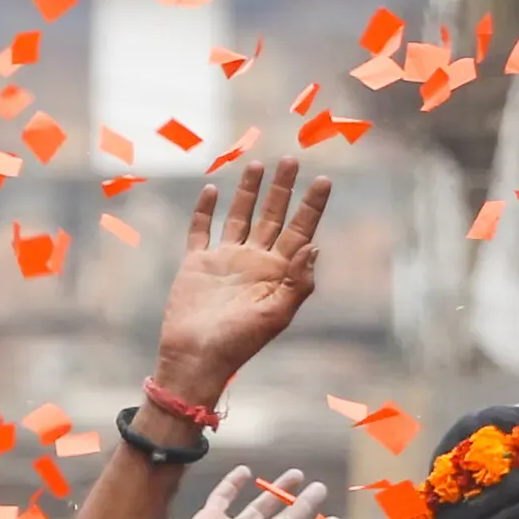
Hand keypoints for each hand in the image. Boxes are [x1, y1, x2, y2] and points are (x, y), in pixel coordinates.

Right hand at [152, 159, 331, 407]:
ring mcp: (225, 260)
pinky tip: (212, 190)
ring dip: (250, 191)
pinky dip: (205, 211)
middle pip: (273, 216)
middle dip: (283, 189)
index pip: (300, 231)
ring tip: (258, 164)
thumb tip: (314, 245)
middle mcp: (254, 261)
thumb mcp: (276, 315)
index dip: (312, 206)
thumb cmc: (238, 342)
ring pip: (240, 216)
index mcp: (278, 272)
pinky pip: (202, 230)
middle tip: (291, 160)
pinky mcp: (197, 264)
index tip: (323, 180)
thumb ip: (298, 281)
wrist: (195, 358)